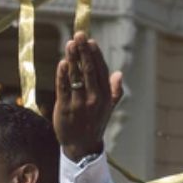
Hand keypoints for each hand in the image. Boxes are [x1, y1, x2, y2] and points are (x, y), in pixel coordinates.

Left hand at [54, 32, 123, 161]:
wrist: (81, 147)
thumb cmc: (94, 124)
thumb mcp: (108, 108)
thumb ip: (114, 91)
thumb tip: (119, 74)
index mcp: (105, 96)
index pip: (101, 71)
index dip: (95, 55)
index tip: (90, 41)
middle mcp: (94, 98)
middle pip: (88, 70)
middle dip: (84, 52)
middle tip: (79, 34)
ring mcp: (79, 103)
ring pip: (76, 77)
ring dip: (73, 59)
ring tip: (70, 44)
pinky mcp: (64, 108)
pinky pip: (63, 88)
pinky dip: (63, 75)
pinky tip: (62, 63)